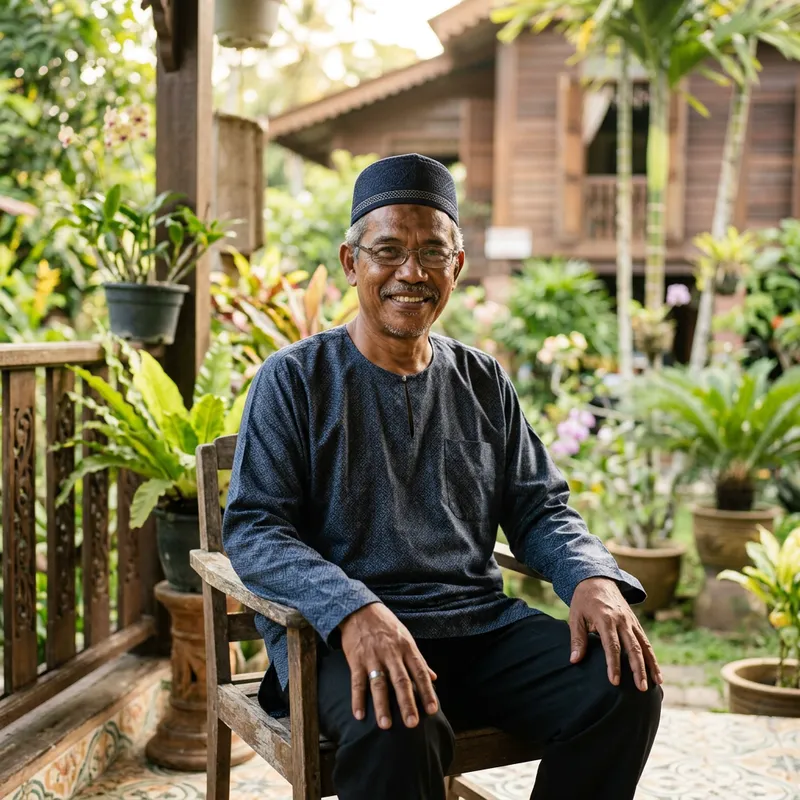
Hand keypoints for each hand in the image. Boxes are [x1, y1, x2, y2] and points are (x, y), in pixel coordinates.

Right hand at [339, 602, 438, 729]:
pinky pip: (357, 682)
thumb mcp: (406, 637)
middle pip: (401, 681)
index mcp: (406, 648)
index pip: (419, 672)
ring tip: (385, 725)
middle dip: (407, 703)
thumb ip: (418, 659)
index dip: (427, 691)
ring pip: (379, 684)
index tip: (433, 710)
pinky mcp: (356, 659)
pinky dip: (357, 699)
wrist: (360, 609)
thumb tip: (433, 677)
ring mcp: (373, 657)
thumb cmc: (386, 625)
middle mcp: (391, 653)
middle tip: (412, 724)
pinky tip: (359, 715)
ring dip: (382, 706)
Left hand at [569, 577, 662, 691]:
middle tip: (641, 688)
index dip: (614, 664)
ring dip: (651, 664)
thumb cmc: (583, 600)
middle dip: (638, 669)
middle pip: (633, 647)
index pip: (612, 645)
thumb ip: (577, 639)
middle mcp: (621, 620)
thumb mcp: (575, 617)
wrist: (596, 579)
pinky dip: (652, 656)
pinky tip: (656, 671)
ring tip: (656, 683)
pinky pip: (646, 640)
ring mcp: (630, 621)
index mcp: (605, 619)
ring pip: (644, 645)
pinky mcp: (635, 622)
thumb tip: (574, 660)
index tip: (615, 681)